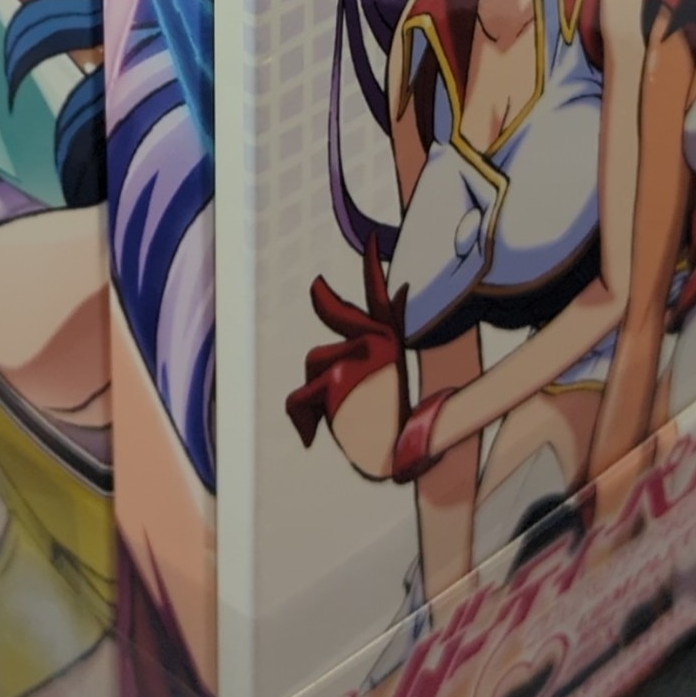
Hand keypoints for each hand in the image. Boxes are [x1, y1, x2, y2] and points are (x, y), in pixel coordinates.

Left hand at [287, 235, 409, 478]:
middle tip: (318, 284)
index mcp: (388, 343)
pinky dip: (302, 420)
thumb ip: (361, 357)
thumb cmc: (385, 425)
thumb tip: (340, 353)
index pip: (380, 298)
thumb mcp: (380, 383)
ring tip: (340, 420)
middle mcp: (376, 342)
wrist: (395, 457)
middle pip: (339, 314)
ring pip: (313, 365)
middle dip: (325, 298)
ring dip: (315, 393)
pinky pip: (301, 396)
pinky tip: (312, 440)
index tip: (371, 240)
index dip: (373, 268)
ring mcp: (356, 356)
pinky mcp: (336, 377)